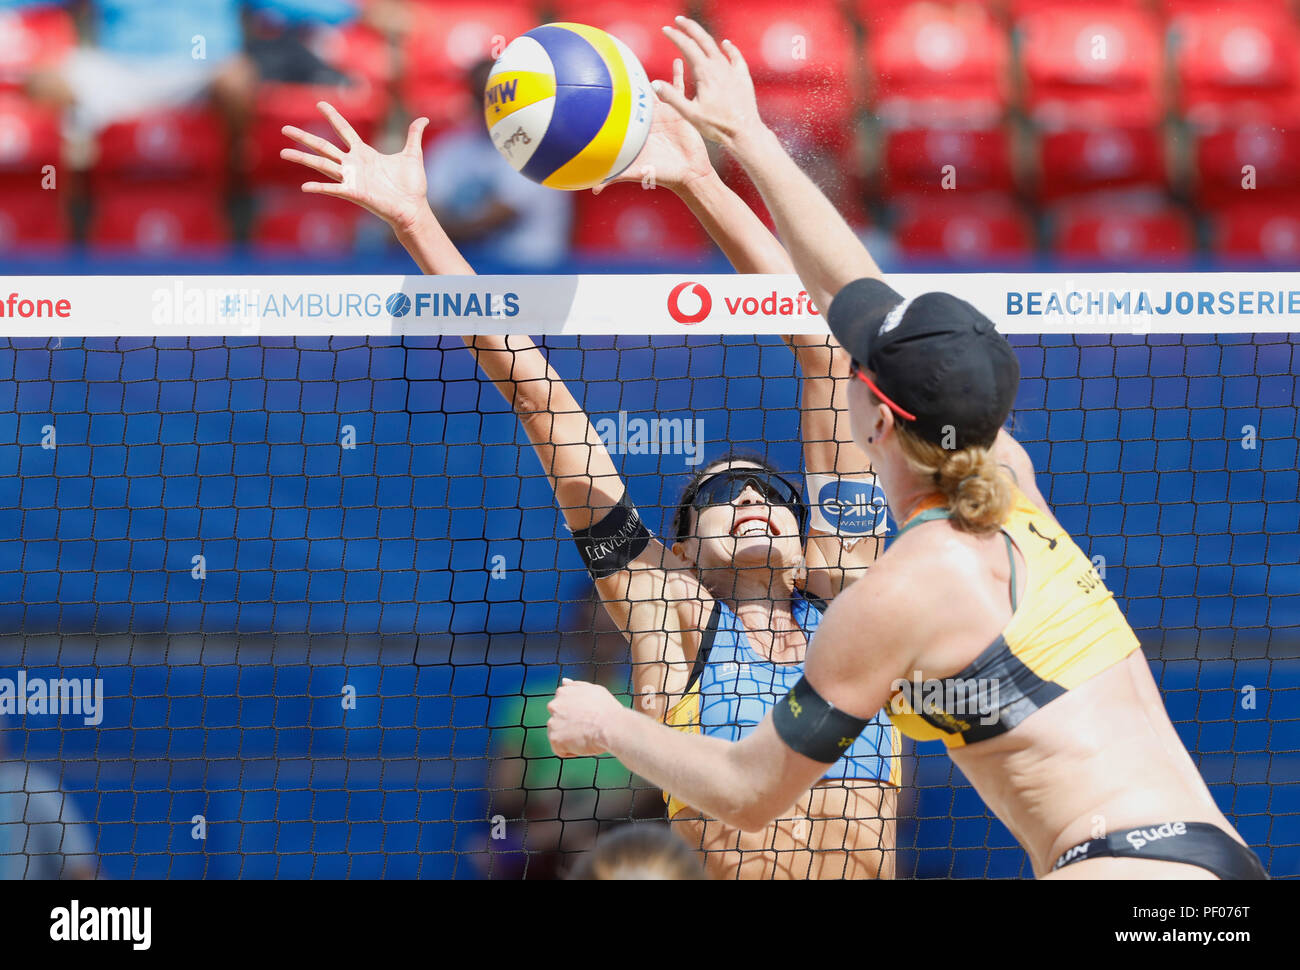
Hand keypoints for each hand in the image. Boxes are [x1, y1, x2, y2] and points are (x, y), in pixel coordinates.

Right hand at [281, 102, 430, 233]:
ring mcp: (352, 179)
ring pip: (322, 165)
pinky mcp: (354, 193)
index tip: (320, 103)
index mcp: (365, 154)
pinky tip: (304, 186)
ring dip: (302, 159)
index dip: (333, 116)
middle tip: (285, 128)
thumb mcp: (413, 155)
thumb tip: (424, 119)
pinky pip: (333, 189)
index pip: (344, 130)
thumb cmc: (412, 186)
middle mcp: (354, 165)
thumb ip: (414, 135)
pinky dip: (319, 188)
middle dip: (304, 137)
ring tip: (282, 152)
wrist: (414, 208)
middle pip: (324, 146)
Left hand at [546, 678, 623, 756]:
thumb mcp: (594, 690)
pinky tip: (584, 745)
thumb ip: (576, 686)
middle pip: (559, 721)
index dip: (577, 715)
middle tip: (588, 729)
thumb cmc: (607, 709)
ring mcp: (553, 723)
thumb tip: (564, 681)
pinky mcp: (554, 739)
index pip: (563, 707)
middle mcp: (554, 706)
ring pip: (559, 735)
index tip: (588, 718)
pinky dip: (571, 751)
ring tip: (587, 737)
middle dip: (570, 726)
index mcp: (563, 693)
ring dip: (570, 739)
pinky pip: (560, 750)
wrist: (611, 726)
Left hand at [595, 58, 713, 194]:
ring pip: (658, 87)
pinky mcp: (681, 110)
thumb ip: (616, 177)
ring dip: (654, 72)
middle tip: (619, 59)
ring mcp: (665, 111)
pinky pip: (680, 88)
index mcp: (637, 127)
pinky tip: (678, 60)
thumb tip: (595, 188)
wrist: (688, 173)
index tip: (602, 79)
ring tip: (648, 57)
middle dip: (630, 79)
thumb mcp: (637, 172)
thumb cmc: (662, 174)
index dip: (614, 94)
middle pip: (638, 94)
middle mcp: (649, 117)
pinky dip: (679, 74)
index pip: (623, 107)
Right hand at [654, 16, 765, 152]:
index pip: (687, 46)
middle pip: (703, 39)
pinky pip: (736, 57)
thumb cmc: (717, 126)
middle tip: (678, 20)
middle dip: (689, 28)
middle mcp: (719, 66)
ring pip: (717, 47)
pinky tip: (725, 44)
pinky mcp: (743, 77)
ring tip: (696, 32)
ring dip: (705, 37)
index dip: (675, 36)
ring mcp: (732, 70)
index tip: (665, 29)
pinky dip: (729, 48)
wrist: (745, 132)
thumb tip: (654, 84)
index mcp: (705, 72)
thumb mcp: (690, 114)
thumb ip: (672, 98)